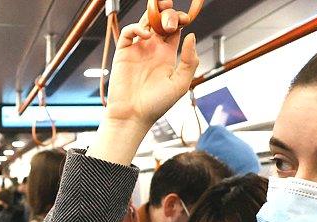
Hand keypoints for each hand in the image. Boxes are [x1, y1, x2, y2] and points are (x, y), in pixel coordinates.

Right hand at [102, 1, 198, 129]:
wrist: (133, 116)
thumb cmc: (156, 105)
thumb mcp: (180, 84)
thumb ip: (189, 61)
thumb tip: (191, 36)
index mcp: (168, 55)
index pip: (175, 29)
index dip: (180, 20)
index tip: (184, 19)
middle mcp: (153, 50)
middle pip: (160, 21)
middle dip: (167, 12)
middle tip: (170, 11)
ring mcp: (138, 49)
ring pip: (145, 22)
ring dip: (151, 13)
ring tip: (158, 10)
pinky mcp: (124, 52)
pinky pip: (129, 33)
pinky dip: (136, 28)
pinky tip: (144, 35)